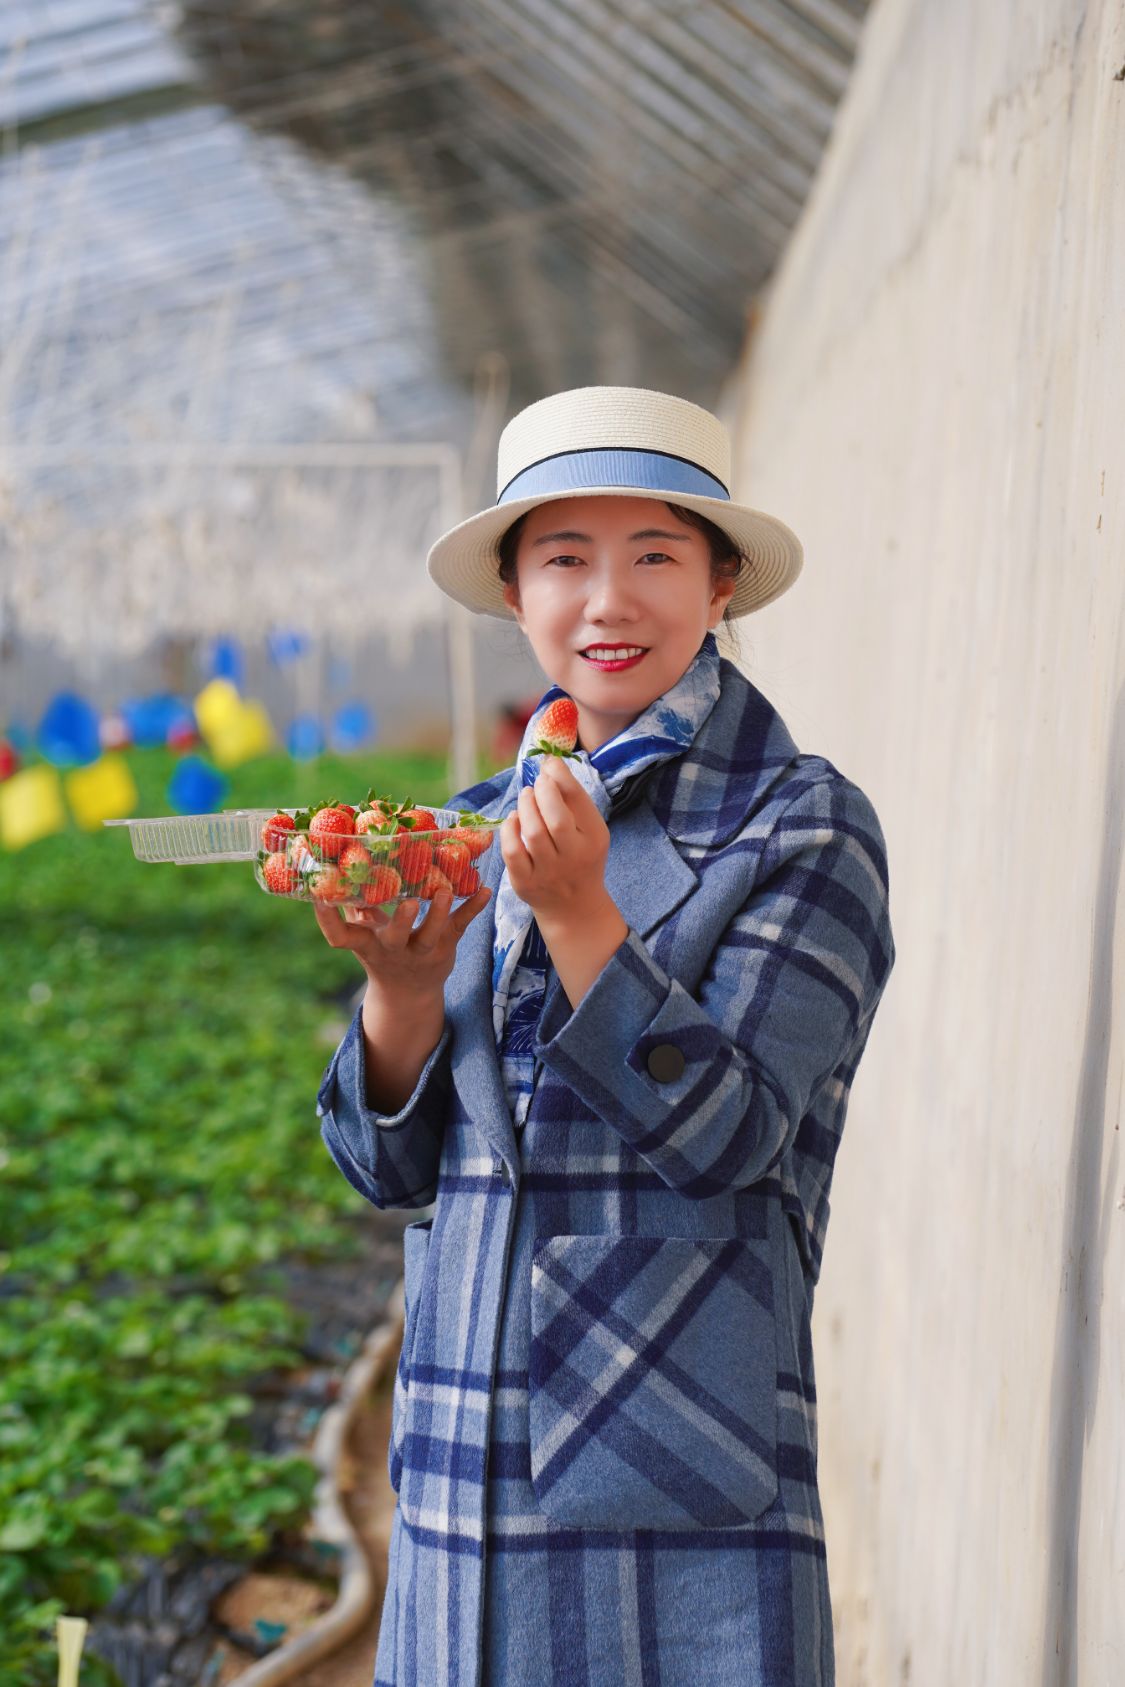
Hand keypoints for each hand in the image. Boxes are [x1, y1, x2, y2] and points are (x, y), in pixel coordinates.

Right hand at [312, 881, 491, 999]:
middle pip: (396, 938)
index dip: (326, 920)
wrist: (409, 995)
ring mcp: (421, 951)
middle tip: (409, 902)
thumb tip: (331, 869)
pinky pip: (461, 927)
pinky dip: (474, 908)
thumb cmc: (380, 951)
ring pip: (432, 935)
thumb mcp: (364, 934)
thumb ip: (352, 906)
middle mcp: (392, 950)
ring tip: (445, 891)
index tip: (319, 899)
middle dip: (402, 922)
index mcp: (366, 944)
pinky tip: (485, 890)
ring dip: (440, 913)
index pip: (340, 937)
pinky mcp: (446, 947)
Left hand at [499, 756, 609, 926]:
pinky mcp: (525, 883)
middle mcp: (574, 857)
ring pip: (532, 832)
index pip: (578, 801)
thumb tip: (549, 762)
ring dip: (525, 806)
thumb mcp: (588, 828)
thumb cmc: (579, 856)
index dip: (560, 776)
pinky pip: (512, 851)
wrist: (573, 906)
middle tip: (537, 783)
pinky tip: (514, 820)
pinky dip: (509, 829)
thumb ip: (572, 798)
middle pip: (555, 817)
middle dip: (542, 791)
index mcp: (594, 838)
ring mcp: (548, 872)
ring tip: (526, 797)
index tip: (549, 764)